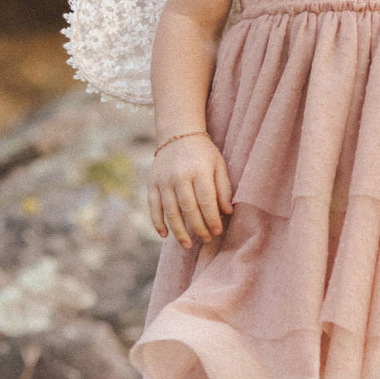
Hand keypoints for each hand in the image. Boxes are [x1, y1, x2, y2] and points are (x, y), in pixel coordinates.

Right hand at [147, 134, 233, 248]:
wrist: (177, 133)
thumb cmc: (203, 152)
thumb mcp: (218, 164)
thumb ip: (223, 188)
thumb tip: (227, 211)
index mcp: (199, 170)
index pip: (206, 200)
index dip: (212, 219)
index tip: (217, 231)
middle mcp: (180, 176)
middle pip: (188, 209)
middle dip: (198, 228)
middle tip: (206, 240)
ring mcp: (164, 180)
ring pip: (170, 212)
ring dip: (179, 231)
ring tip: (188, 244)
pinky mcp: (152, 183)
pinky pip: (153, 207)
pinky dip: (157, 223)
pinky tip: (165, 235)